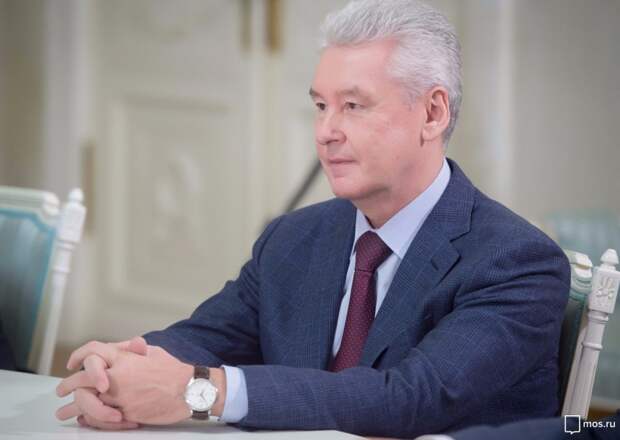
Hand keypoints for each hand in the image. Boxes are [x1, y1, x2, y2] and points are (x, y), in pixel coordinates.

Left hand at [57, 338, 193, 425]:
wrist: (189, 391)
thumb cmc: (174, 370)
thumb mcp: (154, 352)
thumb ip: (133, 350)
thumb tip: (124, 346)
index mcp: (124, 357)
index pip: (93, 351)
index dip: (79, 355)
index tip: (72, 363)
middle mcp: (118, 376)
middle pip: (82, 379)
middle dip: (68, 385)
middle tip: (61, 390)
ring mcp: (120, 396)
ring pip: (87, 402)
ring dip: (72, 408)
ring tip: (64, 413)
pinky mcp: (125, 414)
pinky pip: (100, 417)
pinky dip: (89, 419)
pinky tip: (84, 419)